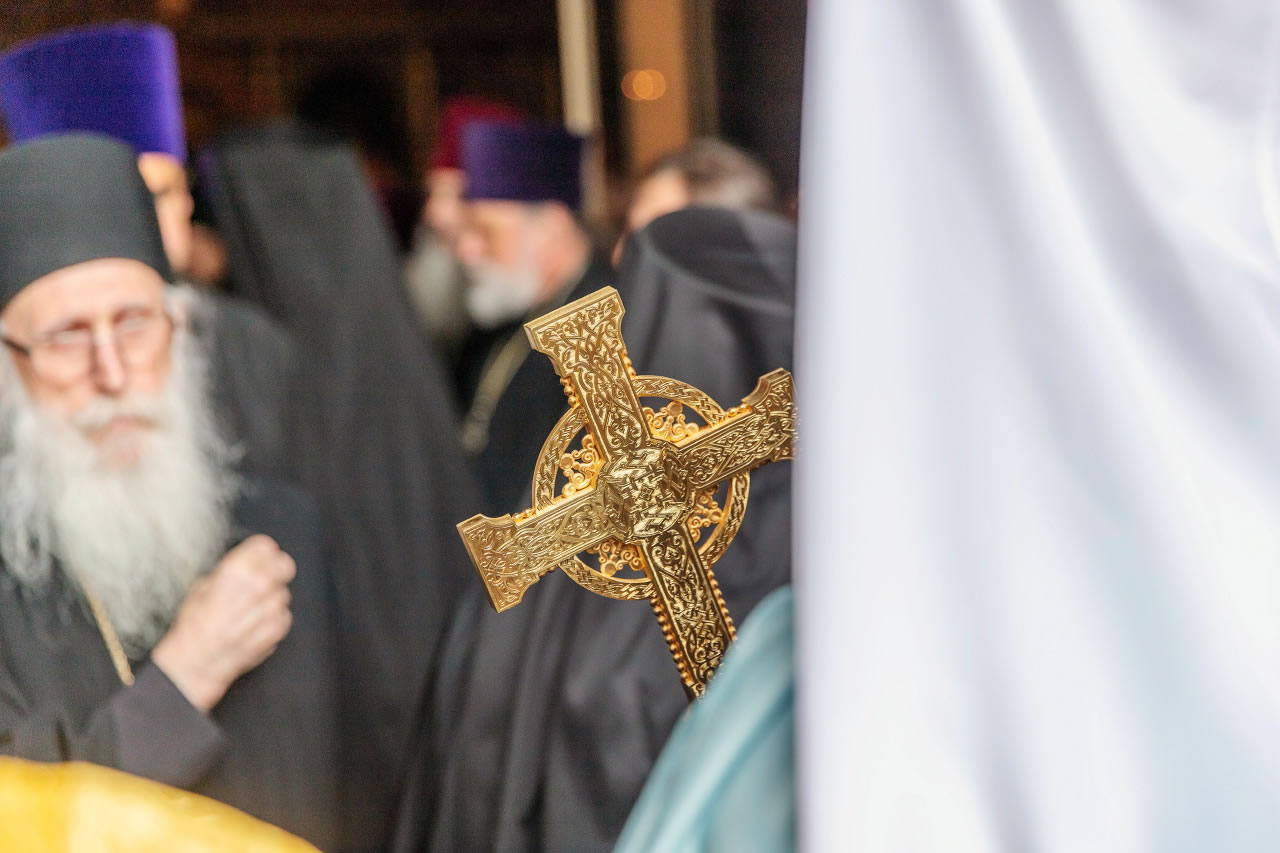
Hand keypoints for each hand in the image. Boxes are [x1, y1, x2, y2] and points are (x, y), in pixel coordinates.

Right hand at [151, 535, 295, 711]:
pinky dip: (273, 617)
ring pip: (283, 590)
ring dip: (271, 597)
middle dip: (274, 569)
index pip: (266, 545)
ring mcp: (273, 606)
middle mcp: (260, 584)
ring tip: (250, 609)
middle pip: (284, 564)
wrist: (199, 662)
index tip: (257, 557)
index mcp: (238, 570)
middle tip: (262, 578)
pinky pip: (284, 614)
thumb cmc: (194, 627)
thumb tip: (239, 567)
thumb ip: (227, 572)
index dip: (260, 552)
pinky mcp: (280, 626)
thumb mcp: (201, 587)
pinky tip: (254, 624)